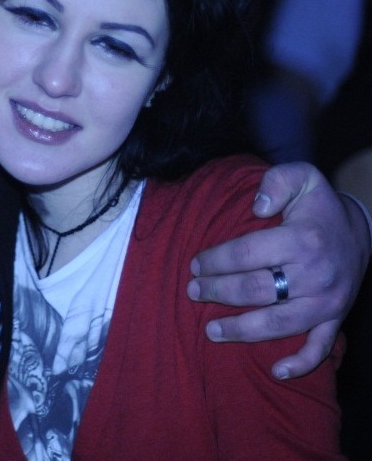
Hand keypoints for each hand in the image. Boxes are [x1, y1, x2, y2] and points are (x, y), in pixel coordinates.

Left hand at [187, 161, 370, 378]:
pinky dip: (299, 362)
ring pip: (279, 324)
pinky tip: (275, 371)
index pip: (247, 254)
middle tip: (192, 291)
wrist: (362, 230)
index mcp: (303, 239)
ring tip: (209, 330)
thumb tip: (257, 206)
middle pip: (256, 290)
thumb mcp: (303, 177)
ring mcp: (327, 302)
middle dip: (218, 292)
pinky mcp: (336, 318)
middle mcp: (316, 275)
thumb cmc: (319, 204)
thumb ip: (277, 181)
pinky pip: (319, 347)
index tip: (194, 263)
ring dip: (242, 330)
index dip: (216, 260)